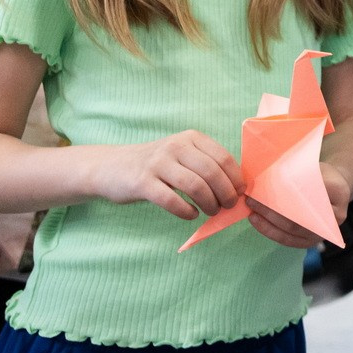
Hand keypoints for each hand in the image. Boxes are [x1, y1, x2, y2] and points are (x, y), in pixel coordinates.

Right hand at [86, 130, 242, 221]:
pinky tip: (191, 214)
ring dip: (209, 203)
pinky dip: (186, 211)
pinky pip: (171, 200)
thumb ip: (206, 163)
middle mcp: (175, 146)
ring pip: (194, 186)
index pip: (223, 157)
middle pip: (211, 172)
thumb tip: (236, 186)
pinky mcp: (142, 182)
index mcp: (191, 138)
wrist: (113, 166)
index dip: (235, 178)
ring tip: (211, 211)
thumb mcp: (182, 154)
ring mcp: (158, 163)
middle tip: (227, 206)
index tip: (240, 193)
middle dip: (225, 193)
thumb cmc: (157, 165)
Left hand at [247, 164, 350, 249]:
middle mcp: (331, 226)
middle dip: (270, 213)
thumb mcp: (319, 170)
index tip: (266, 191)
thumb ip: (303, 178)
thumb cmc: (324, 176)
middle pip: (296, 223)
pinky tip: (256, 220)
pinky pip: (286, 239)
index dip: (286, 201)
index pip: (308, 206)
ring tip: (251, 211)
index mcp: (338, 204)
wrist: (334, 188)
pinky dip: (269, 230)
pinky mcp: (307, 241)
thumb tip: (274, 181)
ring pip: (289, 234)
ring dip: (266, 223)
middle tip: (252, 200)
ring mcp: (319, 236)